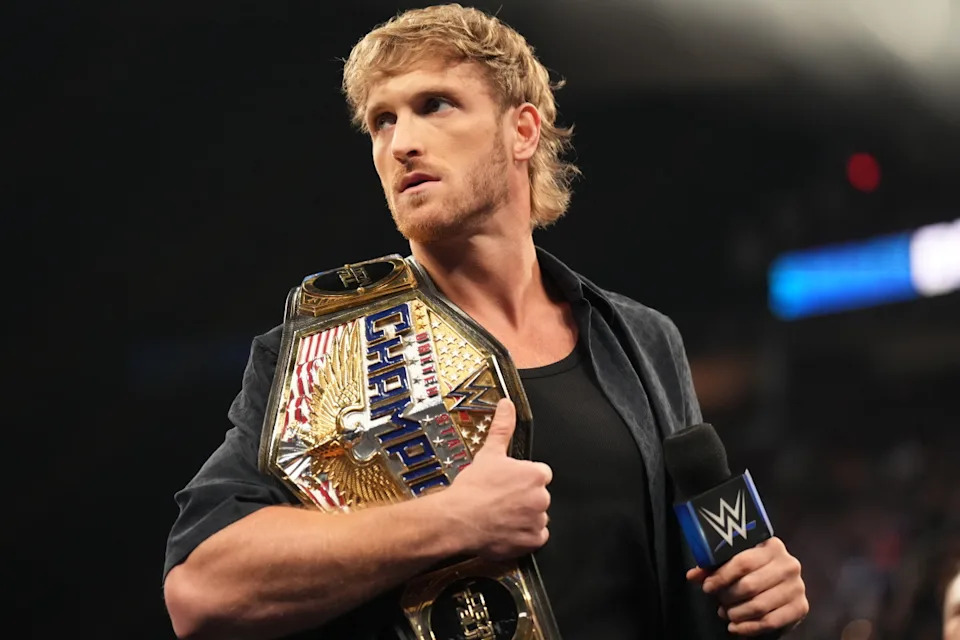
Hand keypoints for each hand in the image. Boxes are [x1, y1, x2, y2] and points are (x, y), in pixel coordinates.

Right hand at [442, 398, 551, 559]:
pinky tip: (506, 529)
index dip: (523, 479)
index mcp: (536, 474)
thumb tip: (507, 406)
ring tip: (501, 515)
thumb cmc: (473, 489)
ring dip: (524, 517)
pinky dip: (523, 536)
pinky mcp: (532, 541)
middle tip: (502, 499)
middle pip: (538, 496)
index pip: (539, 475)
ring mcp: (537, 520)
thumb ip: (503, 426)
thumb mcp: (489, 452)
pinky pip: (535, 537)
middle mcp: (542, 497)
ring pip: (536, 516)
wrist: (459, 518)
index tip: (510, 483)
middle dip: (524, 498)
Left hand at [686, 537, 807, 635]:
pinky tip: (735, 628)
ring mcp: (797, 587)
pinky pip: (770, 622)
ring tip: (726, 614)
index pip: (743, 562)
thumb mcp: (734, 563)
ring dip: (736, 614)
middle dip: (728, 597)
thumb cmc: (752, 570)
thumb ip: (712, 567)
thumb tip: (692, 576)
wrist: (781, 584)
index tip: (707, 587)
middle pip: (750, 585)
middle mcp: (788, 564)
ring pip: (759, 606)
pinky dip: (749, 628)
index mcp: (772, 546)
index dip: (721, 577)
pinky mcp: (801, 607)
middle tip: (719, 603)